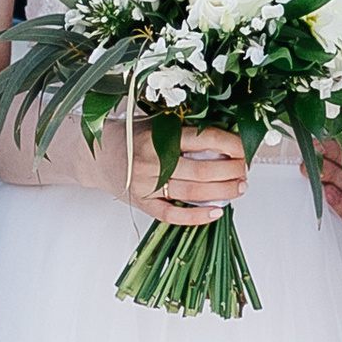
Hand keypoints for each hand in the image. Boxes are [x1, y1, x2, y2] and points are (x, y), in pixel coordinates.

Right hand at [122, 120, 249, 229]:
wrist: (96, 155)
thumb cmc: (130, 137)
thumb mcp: (157, 124)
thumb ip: (185, 130)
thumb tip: (227, 137)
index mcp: (160, 136)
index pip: (206, 139)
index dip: (231, 145)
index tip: (245, 149)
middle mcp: (154, 161)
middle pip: (204, 170)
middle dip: (232, 172)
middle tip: (245, 172)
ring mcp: (148, 184)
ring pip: (193, 193)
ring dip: (222, 192)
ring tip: (239, 189)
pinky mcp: (143, 203)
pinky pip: (172, 215)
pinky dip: (196, 217)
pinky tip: (215, 212)